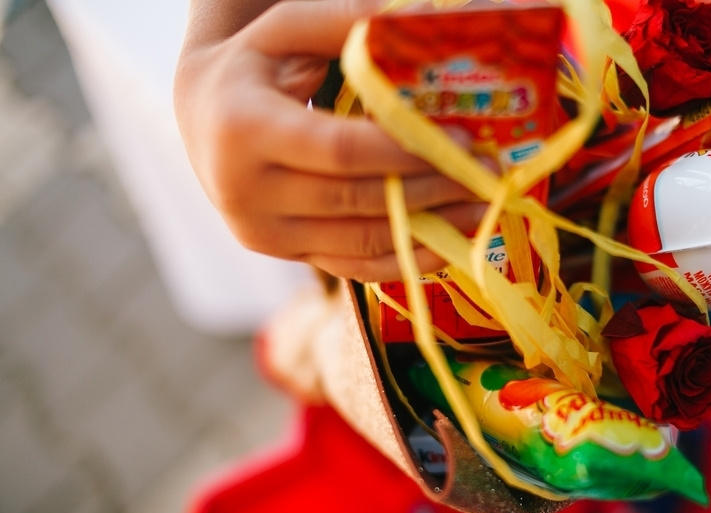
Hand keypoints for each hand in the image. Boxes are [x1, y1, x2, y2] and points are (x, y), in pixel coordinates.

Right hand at [173, 0, 483, 282]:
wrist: (203, 117)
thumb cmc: (254, 65)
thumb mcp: (288, 30)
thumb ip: (348, 20)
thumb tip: (428, 17)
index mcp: (243, 129)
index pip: (341, 151)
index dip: (406, 152)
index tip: (463, 143)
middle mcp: (244, 192)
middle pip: (357, 201)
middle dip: (430, 191)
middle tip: (487, 178)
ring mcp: (264, 234)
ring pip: (360, 243)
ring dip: (428, 231)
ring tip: (480, 211)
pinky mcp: (286, 256)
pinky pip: (354, 268)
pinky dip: (405, 260)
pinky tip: (448, 242)